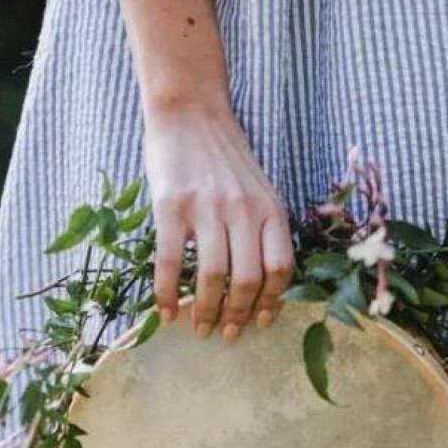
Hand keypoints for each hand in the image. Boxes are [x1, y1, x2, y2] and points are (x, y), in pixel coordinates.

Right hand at [144, 102, 294, 339]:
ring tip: (199, 327)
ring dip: (205, 311)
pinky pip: (171, 263)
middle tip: (226, 334)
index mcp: (270, 208)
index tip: (259, 322)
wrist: (190, 112)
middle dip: (237, 316)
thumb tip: (260, 285)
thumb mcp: (258, 190)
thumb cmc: (223, 157)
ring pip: (212, 277)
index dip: (272, 302)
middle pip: (247, 280)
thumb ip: (263, 228)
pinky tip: (166, 311)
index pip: (280, 268)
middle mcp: (243, 210)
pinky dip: (168, 294)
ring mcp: (206, 209)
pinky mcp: (171, 208)